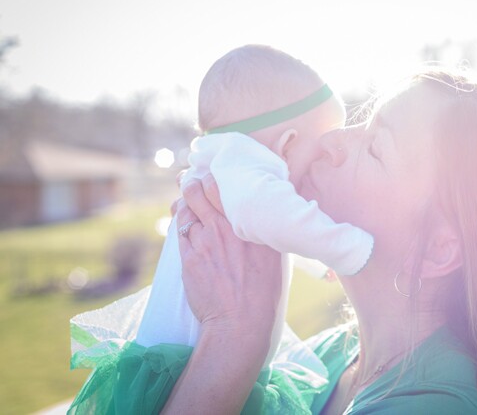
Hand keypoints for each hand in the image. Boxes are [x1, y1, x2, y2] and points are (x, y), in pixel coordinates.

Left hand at [177, 174, 281, 337]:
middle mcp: (226, 227)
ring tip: (183, 201)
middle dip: (190, 183)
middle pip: (197, 190)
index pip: (222, 186)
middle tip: (189, 181)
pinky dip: (180, 225)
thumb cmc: (263, 293)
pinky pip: (179, 232)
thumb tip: (259, 221)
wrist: (240, 322)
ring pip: (184, 209)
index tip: (211, 176)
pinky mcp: (188, 258)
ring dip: (182, 203)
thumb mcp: (274, 256)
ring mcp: (204, 241)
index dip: (212, 177)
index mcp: (250, 224)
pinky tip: (181, 223)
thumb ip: (263, 233)